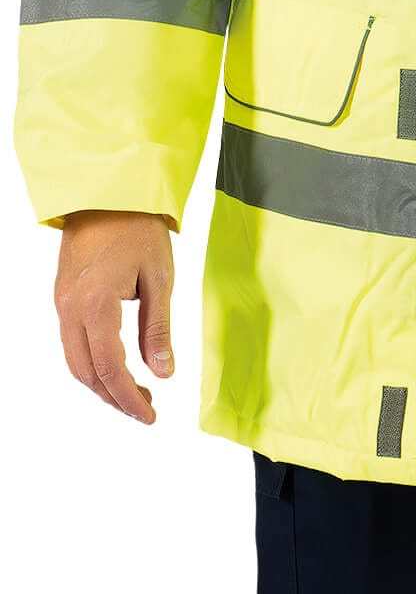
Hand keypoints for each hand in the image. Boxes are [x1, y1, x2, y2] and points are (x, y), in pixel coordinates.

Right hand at [54, 210, 175, 422]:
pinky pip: (72, 344)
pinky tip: (117, 366)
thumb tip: (164, 372)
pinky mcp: (62, 299)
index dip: (128, 398)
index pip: (110, 368)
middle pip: (87, 373)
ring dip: (102, 383)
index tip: (150, 415)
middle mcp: (70, 310)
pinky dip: (92, 363)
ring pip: (75, 362)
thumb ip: (158, 328)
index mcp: (96, 304)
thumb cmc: (139, 227)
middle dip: (115, 397)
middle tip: (146, 409)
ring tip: (136, 391)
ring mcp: (61, 305)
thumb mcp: (160, 276)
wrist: (107, 192)